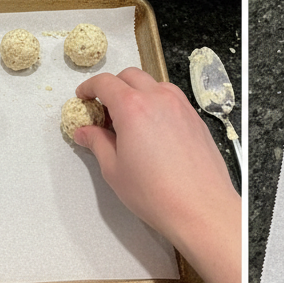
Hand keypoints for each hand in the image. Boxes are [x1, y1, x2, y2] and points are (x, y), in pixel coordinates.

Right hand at [75, 68, 240, 282]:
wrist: (199, 206)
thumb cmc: (155, 193)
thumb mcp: (114, 170)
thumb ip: (97, 143)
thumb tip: (84, 132)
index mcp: (133, 107)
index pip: (105, 82)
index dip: (89, 87)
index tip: (83, 97)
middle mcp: (158, 97)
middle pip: (130, 76)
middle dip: (113, 86)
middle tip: (103, 110)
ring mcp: (180, 104)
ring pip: (153, 84)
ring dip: (136, 92)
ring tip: (129, 120)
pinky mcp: (194, 116)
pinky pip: (171, 98)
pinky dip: (156, 102)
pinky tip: (152, 128)